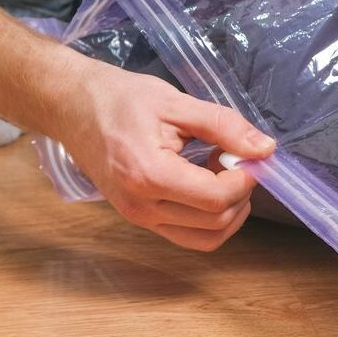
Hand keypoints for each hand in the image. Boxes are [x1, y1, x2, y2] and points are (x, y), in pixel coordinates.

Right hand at [57, 59, 275, 250]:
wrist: (72, 106)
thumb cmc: (120, 99)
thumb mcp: (176, 103)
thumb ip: (224, 126)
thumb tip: (265, 149)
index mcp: (149, 175)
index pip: (216, 198)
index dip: (244, 178)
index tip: (248, 153)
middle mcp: (142, 207)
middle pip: (215, 222)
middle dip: (239, 192)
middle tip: (233, 156)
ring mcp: (139, 218)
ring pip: (206, 237)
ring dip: (228, 209)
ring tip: (220, 170)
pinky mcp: (139, 219)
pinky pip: (188, 234)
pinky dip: (209, 216)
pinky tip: (205, 181)